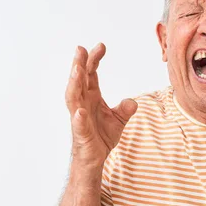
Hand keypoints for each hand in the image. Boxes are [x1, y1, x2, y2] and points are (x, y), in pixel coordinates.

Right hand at [65, 43, 136, 169]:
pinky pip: (79, 125)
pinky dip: (78, 118)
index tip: (101, 46)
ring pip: (73, 98)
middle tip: (81, 49)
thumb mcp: (118, 120)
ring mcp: (79, 118)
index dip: (94, 60)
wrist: (94, 160)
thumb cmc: (100, 137)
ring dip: (74, 84)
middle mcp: (82, 104)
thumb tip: (132, 101)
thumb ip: (125, 109)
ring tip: (77, 70)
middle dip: (79, 64)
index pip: (90, 74)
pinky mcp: (81, 134)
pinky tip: (79, 112)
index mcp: (91, 97)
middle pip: (79, 81)